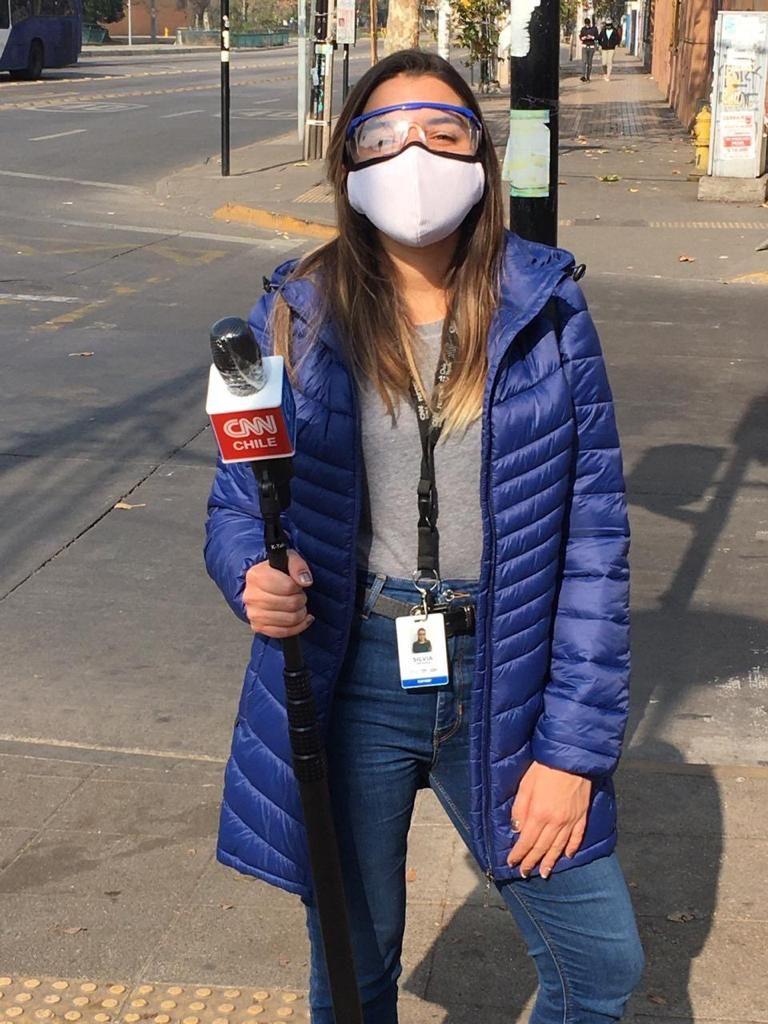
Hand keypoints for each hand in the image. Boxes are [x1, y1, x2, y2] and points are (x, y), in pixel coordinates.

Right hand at [243, 550, 314, 637]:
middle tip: (298, 595)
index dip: (298, 586)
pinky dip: (298, 626)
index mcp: (255, 576)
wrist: (261, 586)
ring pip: (289, 619)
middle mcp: (251, 596)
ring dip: (300, 613)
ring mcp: (253, 613)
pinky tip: (302, 618)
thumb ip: (298, 566)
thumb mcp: (288, 559)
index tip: (296, 584)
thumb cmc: (276, 572)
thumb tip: (305, 581)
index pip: (288, 586)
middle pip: (291, 604)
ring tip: (297, 605)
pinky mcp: (258, 627)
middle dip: (301, 599)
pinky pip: (284, 632)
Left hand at [507, 762, 590, 878]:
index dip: (518, 854)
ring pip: (559, 847)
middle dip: (532, 862)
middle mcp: (555, 822)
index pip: (526, 842)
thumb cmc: (544, 768)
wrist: (571, 758)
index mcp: (539, 815)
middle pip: (542, 848)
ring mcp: (570, 821)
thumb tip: (517, 829)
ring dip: (550, 862)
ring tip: (544, 873)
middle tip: (524, 873)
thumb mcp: (525, 786)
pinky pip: (577, 837)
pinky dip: (571, 848)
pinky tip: (567, 856)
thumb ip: (520, 809)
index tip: (511, 863)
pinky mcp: (582, 816)